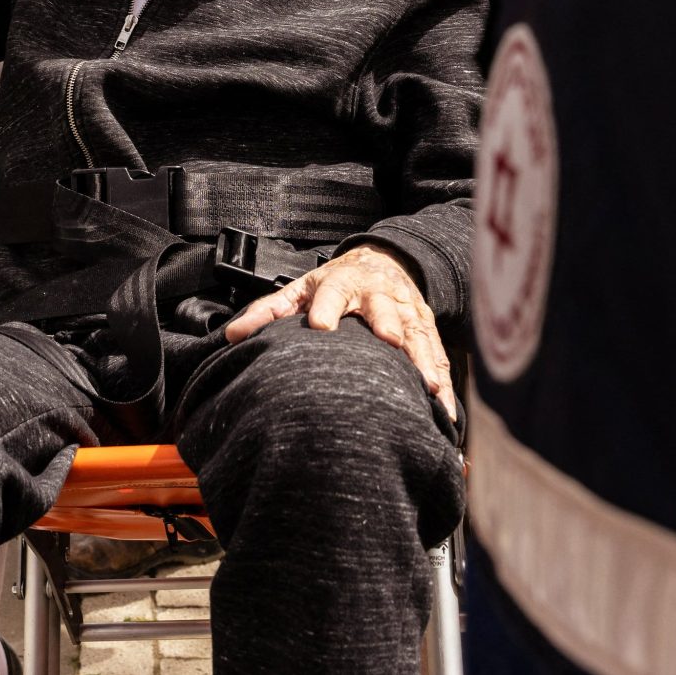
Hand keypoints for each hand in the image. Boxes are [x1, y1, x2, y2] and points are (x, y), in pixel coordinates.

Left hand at [223, 244, 456, 419]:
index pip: (332, 292)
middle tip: (390, 341)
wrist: (383, 262)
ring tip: (428, 386)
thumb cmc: (335, 283)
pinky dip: (443, 386)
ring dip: (423, 359)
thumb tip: (230, 336)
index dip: (327, 308)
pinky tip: (445, 412)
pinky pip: (438, 358)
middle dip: (388, 323)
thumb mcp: (301, 289)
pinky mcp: (426, 331)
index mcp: (342, 283)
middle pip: (384, 307)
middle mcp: (378, 295)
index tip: (321, 327)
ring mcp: (407, 312)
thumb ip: (269, 311)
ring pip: (417, 335)